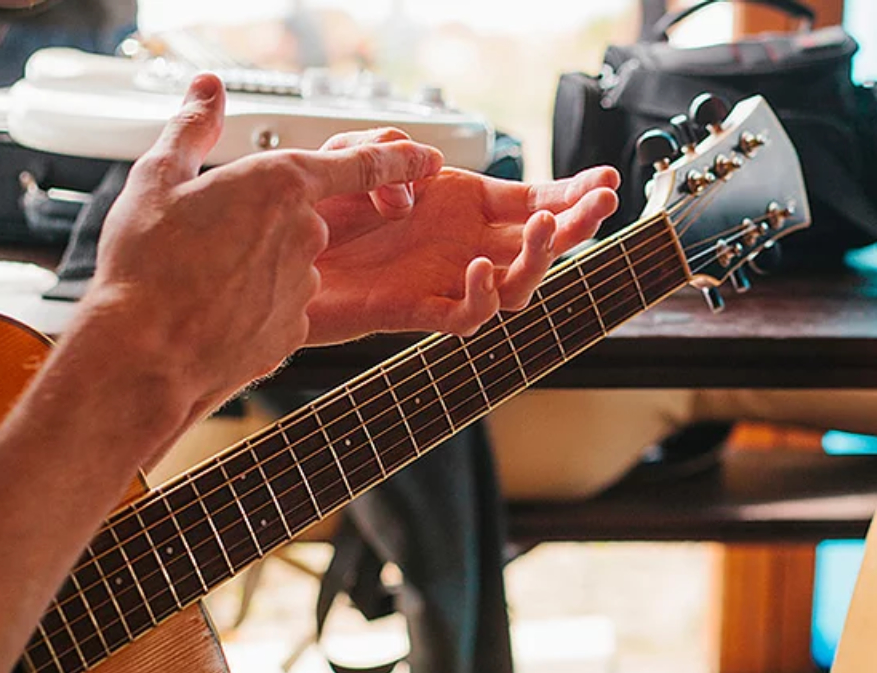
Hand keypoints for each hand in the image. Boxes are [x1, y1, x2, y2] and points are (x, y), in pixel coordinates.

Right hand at [74, 77, 443, 420]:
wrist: (146, 353)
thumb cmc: (147, 267)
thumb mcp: (157, 178)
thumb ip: (192, 129)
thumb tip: (208, 89)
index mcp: (281, 184)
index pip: (361, 164)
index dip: (399, 161)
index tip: (429, 159)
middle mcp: (307, 233)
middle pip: (307, 218)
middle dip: (268, 226)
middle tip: (212, 238)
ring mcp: (306, 284)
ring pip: (292, 264)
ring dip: (258, 267)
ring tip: (203, 279)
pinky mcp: (297, 328)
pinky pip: (282, 307)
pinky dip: (255, 306)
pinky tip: (216, 311)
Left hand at [305, 131, 619, 342]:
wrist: (268, 256)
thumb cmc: (311, 208)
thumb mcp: (351, 152)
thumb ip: (391, 151)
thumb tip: (430, 173)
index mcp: (458, 205)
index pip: (531, 201)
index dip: (571, 193)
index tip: (607, 180)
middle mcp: (460, 244)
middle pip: (539, 244)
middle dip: (577, 224)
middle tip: (601, 206)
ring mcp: (443, 280)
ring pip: (516, 285)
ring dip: (538, 258)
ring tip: (541, 228)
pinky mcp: (417, 310)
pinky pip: (467, 317)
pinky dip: (482, 297)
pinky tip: (479, 268)